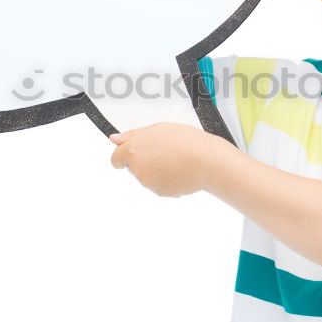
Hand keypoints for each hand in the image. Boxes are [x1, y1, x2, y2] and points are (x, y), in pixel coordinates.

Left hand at [109, 122, 225, 197]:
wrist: (206, 161)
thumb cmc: (186, 142)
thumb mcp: (157, 128)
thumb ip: (132, 135)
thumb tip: (114, 139)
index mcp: (133, 151)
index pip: (116, 159)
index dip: (125, 154)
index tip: (135, 151)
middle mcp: (138, 170)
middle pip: (134, 167)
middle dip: (145, 160)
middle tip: (164, 149)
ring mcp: (149, 184)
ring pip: (147, 176)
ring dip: (157, 169)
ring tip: (175, 158)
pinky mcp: (161, 193)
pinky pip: (160, 185)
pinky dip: (167, 179)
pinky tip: (180, 169)